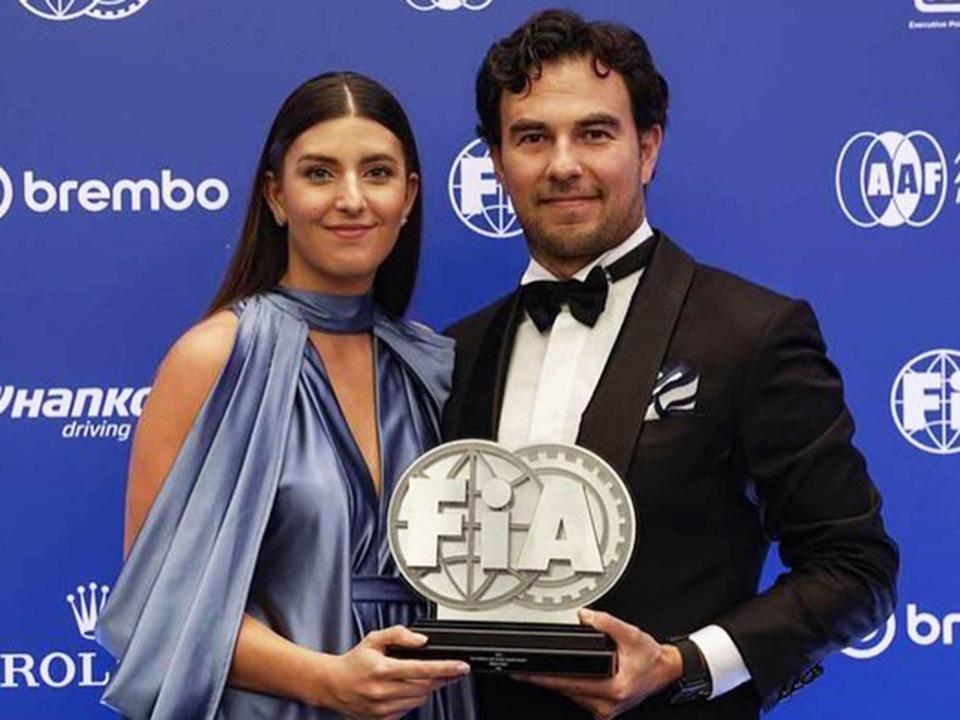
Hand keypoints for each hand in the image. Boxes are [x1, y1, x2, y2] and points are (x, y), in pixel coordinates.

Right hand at [320, 625, 469, 719]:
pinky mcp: (383, 719)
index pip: (423, 670)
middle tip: (452, 670)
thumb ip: (399, 634)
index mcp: (383, 670)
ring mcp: (383, 707)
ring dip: (428, 687)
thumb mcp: (374, 639)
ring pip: (420, 699)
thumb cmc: (354, 662)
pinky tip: (406, 688)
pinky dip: (414, 698)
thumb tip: (421, 640)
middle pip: (426, 686)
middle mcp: (384, 691)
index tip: (462, 667)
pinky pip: (409, 709)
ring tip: (424, 676)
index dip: (446, 668)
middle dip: (443, 677)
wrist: (332, 685)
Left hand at [512, 609, 682, 719]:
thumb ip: (606, 623)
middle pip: (566, 692)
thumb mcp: (630, 634)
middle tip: (523, 670)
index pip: (569, 684)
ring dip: (557, 684)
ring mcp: (605, 710)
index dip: (544, 678)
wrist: (665, 670)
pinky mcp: (604, 709)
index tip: (526, 674)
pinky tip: (563, 677)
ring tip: (540, 671)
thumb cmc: (651, 658)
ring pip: (571, 697)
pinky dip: (569, 688)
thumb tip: (585, 616)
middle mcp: (607, 705)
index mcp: (613, 689)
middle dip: (545, 680)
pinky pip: (579, 699)